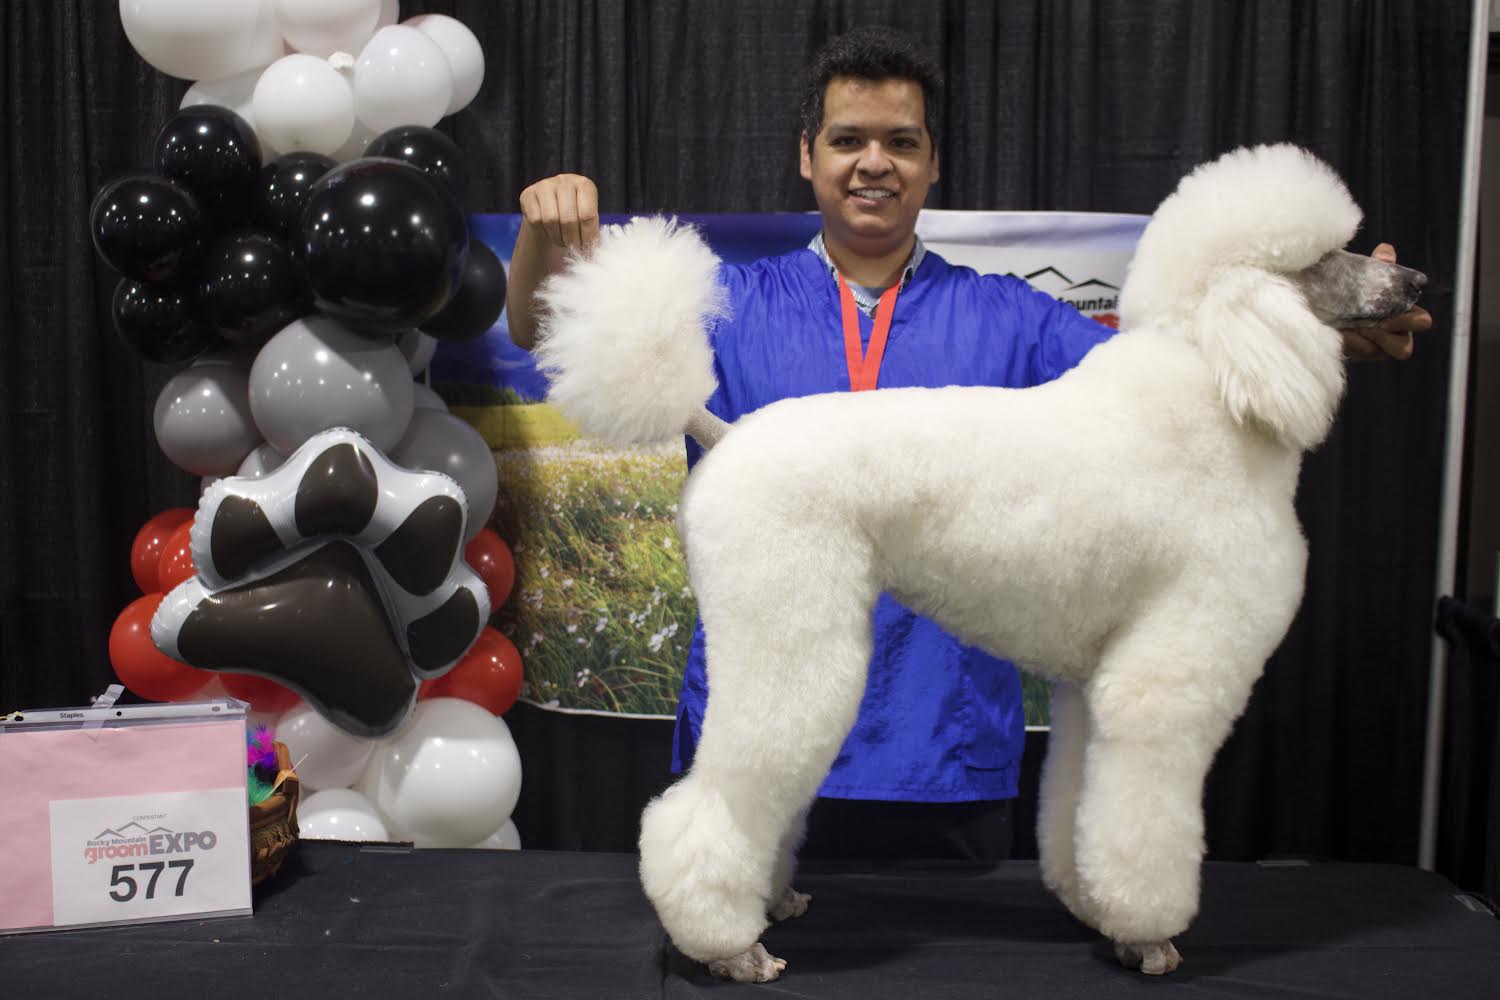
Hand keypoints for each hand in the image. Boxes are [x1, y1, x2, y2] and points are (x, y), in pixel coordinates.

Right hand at [518, 173, 598, 251]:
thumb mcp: (588, 220)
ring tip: (562, 241)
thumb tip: (593, 250)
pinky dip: (543, 231)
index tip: (587, 249)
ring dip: (558, 237)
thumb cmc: (575, 218)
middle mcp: (564, 181)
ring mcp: (545, 185)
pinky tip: (549, 231)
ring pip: (551, 219)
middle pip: (569, 218)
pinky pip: (536, 219)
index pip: (588, 215)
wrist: (551, 211)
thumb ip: (592, 231)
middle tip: (573, 247)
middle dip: (572, 240)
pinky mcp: (528, 194)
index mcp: (585, 185)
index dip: (588, 237)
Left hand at [1340, 243, 1431, 360]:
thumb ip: (1380, 262)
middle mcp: (1393, 335)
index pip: (1422, 322)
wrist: (1327, 300)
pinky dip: (1347, 342)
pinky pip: (1354, 354)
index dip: (1410, 322)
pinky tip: (1337, 330)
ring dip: (1363, 341)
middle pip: (1404, 349)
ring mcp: (1375, 348)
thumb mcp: (1368, 272)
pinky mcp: (1356, 354)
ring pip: (1376, 353)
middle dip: (1386, 338)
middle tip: (1370, 326)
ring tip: (1349, 326)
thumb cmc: (1359, 285)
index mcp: (1405, 315)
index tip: (1390, 315)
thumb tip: (1385, 252)